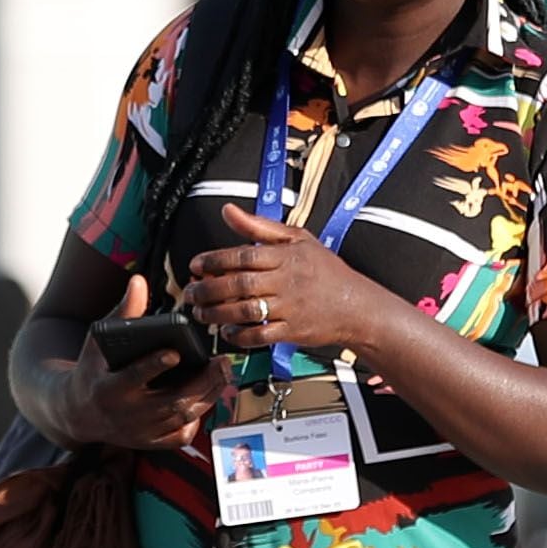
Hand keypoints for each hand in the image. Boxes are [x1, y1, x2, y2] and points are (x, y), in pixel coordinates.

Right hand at [56, 276, 216, 452]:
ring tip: (222, 373)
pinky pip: (181, 436)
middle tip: (221, 362)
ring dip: (207, 395)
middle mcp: (125, 414)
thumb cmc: (94, 369)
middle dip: (200, 383)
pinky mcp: (150, 443)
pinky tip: (206, 397)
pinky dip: (197, 418)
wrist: (78, 412)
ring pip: (181, 418)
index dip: (153, 366)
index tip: (175, 352)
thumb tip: (138, 282)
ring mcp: (140, 432)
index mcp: (108, 388)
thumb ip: (122, 313)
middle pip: (169, 403)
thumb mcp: (99, 341)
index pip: (133, 378)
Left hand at [184, 205, 406, 360]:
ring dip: (218, 313)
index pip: (243, 254)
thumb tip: (228, 211)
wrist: (356, 305)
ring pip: (246, 311)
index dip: (214, 260)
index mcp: (285, 256)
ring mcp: (289, 307)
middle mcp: (286, 280)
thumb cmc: (327, 271)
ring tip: (201, 313)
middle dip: (208, 289)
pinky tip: (227, 332)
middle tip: (190, 293)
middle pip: (239, 284)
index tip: (195, 266)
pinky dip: (240, 336)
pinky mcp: (292, 331)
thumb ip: (259, 226)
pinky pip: (260, 336)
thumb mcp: (298, 239)